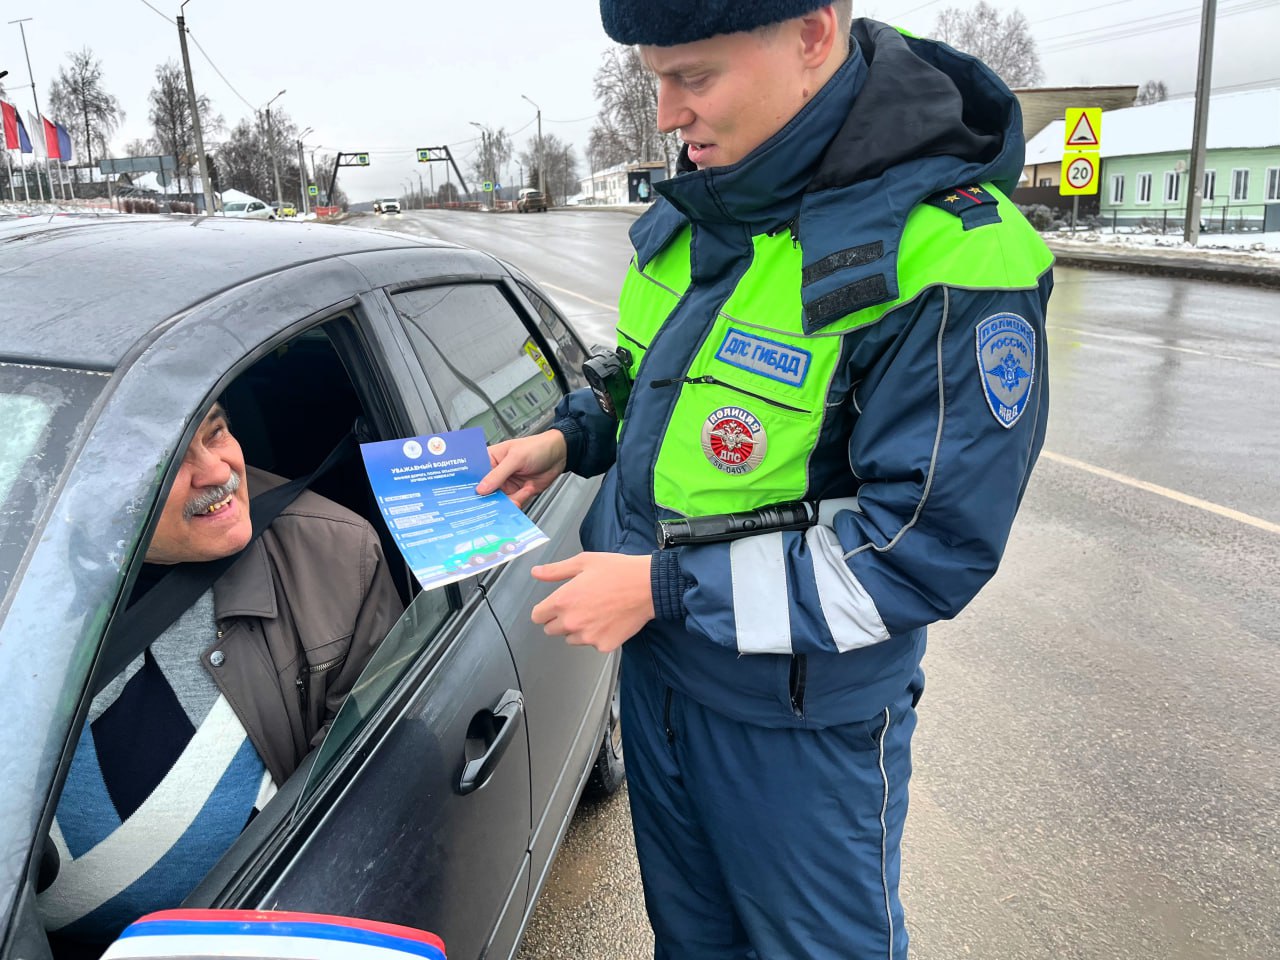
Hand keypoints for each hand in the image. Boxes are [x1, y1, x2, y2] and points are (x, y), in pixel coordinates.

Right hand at [477, 430, 567, 507]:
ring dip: (503, 502)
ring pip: (497, 500)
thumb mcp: (516, 458)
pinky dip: (516, 503)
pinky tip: (524, 493)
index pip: (474, 473)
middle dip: (485, 499)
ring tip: (511, 499)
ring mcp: (507, 484)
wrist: (560, 455)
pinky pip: (512, 503)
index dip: (468, 484)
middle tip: (485, 506)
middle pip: (484, 491)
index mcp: (490, 459)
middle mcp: (496, 473)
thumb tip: (481, 488)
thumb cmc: (537, 447)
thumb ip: (498, 474)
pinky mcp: (518, 493)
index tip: (464, 496)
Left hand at [531, 553, 653, 652]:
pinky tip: (609, 620)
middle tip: (580, 605)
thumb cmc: (618, 571)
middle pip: (551, 630)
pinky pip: (593, 643)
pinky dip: (598, 635)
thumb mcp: (583, 562)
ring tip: (597, 612)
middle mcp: (571, 622)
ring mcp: (588, 637)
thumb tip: (536, 573)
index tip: (556, 605)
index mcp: (562, 601)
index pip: (537, 616)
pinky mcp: (603, 645)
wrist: (648, 586)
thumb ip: (556, 571)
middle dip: (560, 619)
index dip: (545, 609)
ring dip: (578, 629)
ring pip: (571, 638)